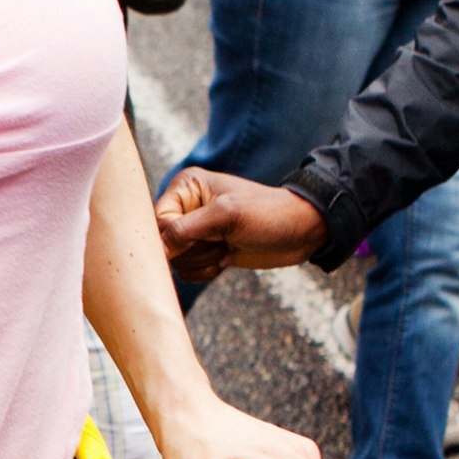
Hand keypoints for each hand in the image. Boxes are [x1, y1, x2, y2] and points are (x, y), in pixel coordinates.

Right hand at [154, 166, 329, 283]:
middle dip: (194, 250)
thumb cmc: (268, 214)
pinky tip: (227, 258)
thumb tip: (157, 248)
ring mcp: (196, 230)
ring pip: (176, 260)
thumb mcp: (226, 216)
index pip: (158, 220)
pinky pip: (188, 271)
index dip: (175, 238)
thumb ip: (186, 230)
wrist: (300, 232)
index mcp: (186, 187)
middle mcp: (186, 207)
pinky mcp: (205, 250)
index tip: (204, 239)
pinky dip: (206, 271)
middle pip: (164, 243)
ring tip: (227, 247)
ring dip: (203, 261)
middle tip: (221, 241)